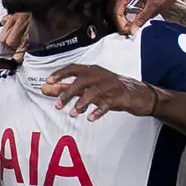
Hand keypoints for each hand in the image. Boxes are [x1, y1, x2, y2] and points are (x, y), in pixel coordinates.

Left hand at [40, 62, 154, 120]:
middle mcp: (100, 75)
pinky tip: (90, 118)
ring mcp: (110, 85)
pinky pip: (107, 103)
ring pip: (93, 92)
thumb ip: (69, 88)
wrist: (137, 94)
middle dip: (68, 93)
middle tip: (57, 105)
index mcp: (92, 70)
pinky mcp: (119, 96)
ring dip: (81, 103)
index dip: (60, 74)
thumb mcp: (89, 88)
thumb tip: (48, 89)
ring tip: (72, 113)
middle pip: (81, 81)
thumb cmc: (110, 90)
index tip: (49, 82)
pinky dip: (98, 111)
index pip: (73, 68)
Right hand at [115, 0, 185, 29]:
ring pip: (115, 4)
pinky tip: (130, 18)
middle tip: (128, 32)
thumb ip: (141, 18)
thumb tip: (131, 30)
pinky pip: (121, 0)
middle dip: (118, 21)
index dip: (120, 24)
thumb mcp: (155, 5)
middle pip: (112, 7)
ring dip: (120, 17)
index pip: (116, 10)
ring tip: (129, 27)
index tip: (127, 33)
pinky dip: (123, 10)